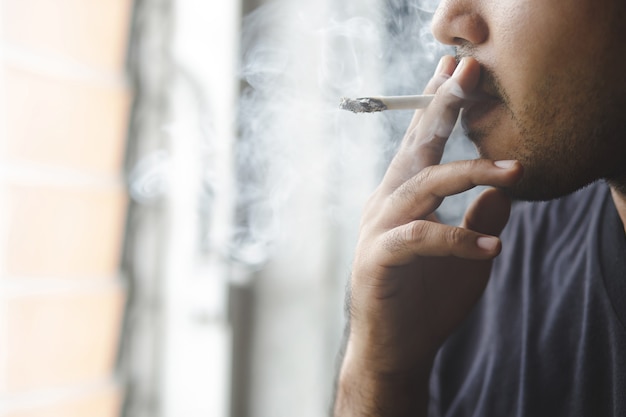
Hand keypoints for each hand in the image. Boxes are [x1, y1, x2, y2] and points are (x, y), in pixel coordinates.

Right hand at [335, 56, 522, 415]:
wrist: (395, 349)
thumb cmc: (426, 300)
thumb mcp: (466, 254)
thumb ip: (480, 220)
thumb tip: (504, 192)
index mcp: (403, 198)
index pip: (422, 145)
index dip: (440, 107)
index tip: (459, 70)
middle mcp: (385, 204)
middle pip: (416, 149)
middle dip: (441, 107)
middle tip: (466, 71)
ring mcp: (377, 230)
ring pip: (421, 186)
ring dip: (467, 172)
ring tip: (514, 170)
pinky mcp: (377, 259)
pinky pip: (418, 238)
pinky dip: (455, 239)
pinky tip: (492, 247)